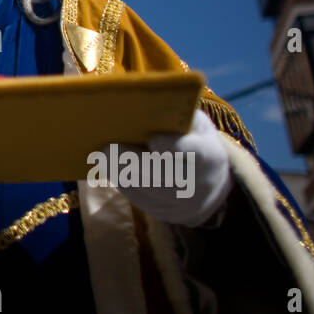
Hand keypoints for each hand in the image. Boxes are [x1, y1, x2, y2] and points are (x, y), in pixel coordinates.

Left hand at [106, 108, 231, 227]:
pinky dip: (124, 183)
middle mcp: (198, 183)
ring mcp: (182, 203)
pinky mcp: (165, 214)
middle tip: (108, 147)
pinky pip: (141, 201)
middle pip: (162, 175)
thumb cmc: (195, 140)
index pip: (193, 152)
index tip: (153, 139)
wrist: (210, 183)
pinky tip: (111, 168)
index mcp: (208, 154)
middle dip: (133, 161)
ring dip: (121, 172)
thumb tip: (141, 99)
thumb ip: (175, 114)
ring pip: (147, 189)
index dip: (173, 147)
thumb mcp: (195, 124)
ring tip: (103, 156)